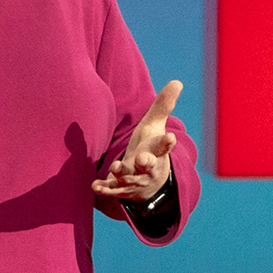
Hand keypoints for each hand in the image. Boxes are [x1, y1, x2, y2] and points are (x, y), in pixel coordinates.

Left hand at [91, 80, 181, 201]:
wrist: (149, 182)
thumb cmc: (150, 147)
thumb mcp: (156, 126)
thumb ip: (163, 105)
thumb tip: (177, 81)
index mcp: (156, 151)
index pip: (164, 146)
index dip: (167, 143)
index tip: (171, 137)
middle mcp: (148, 168)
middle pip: (149, 166)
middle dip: (146, 163)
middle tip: (143, 160)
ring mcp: (135, 180)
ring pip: (130, 179)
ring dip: (123, 174)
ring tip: (116, 168)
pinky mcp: (122, 188)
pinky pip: (114, 190)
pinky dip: (105, 189)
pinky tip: (95, 186)